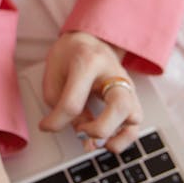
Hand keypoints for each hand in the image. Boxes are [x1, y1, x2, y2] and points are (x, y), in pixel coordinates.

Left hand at [39, 31, 142, 152]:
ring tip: (97, 142)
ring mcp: (126, 85)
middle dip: (99, 129)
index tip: (47, 126)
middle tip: (81, 132)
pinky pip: (136, 123)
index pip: (74, 102)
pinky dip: (124, 138)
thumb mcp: (54, 74)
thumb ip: (60, 105)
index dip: (57, 121)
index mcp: (88, 63)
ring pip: (134, 116)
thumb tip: (78, 134)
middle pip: (118, 106)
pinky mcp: (132, 96)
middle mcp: (113, 73)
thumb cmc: (69, 55)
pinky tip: (108, 142)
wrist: (88, 40)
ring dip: (116, 137)